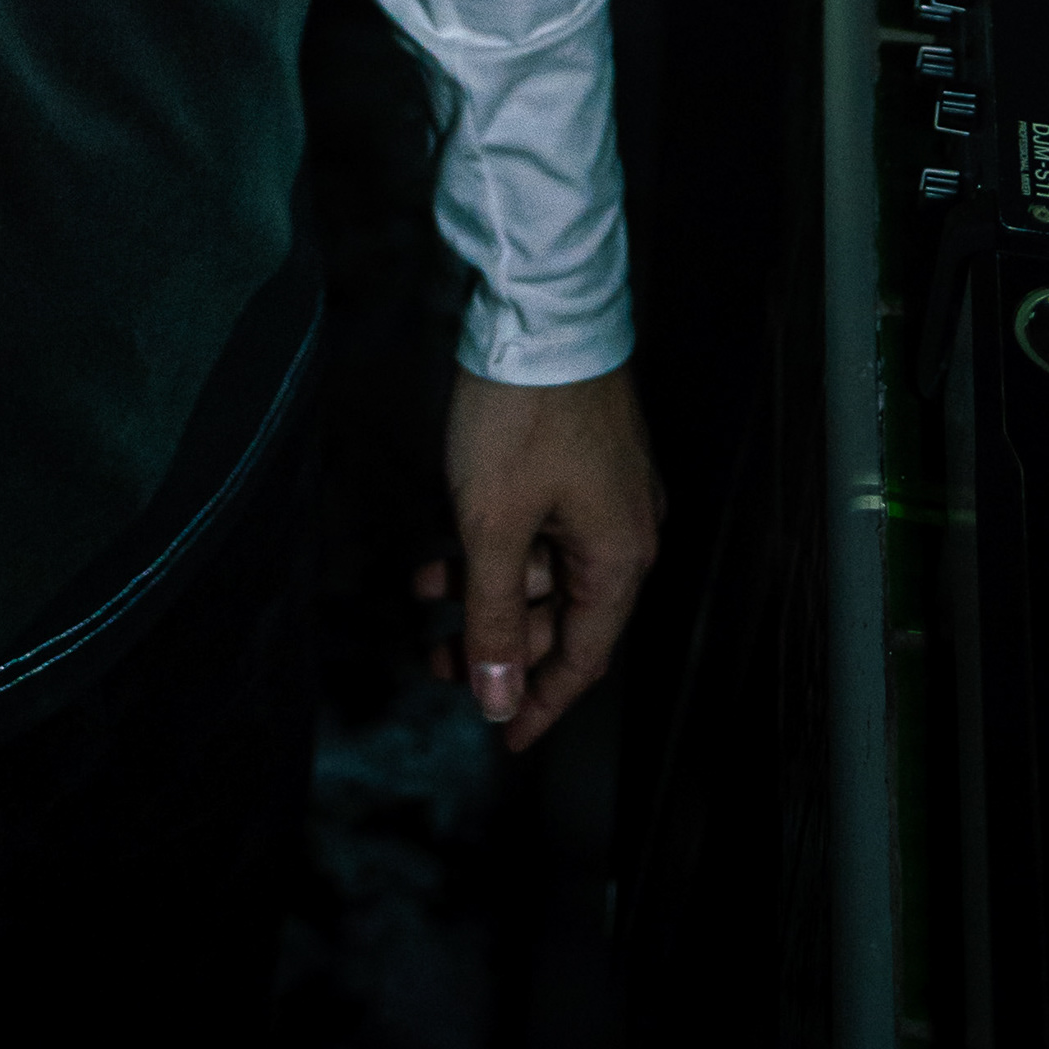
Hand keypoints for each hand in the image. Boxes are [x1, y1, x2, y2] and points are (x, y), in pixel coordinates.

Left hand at [416, 359, 660, 750]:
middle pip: (561, 617)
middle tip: (438, 664)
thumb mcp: (494, 526)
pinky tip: (439, 553)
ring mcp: (603, 493)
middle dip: (499, 645)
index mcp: (619, 559)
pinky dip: (491, 546)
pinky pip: (537, 527)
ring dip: (485, 591)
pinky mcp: (577, 460)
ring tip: (425, 600)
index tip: (503, 741)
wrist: (540, 308)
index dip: (539, 703)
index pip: (582, 659)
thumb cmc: (523, 416)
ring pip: (542, 569)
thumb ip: (497, 618)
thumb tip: (501, 698)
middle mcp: (623, 532)